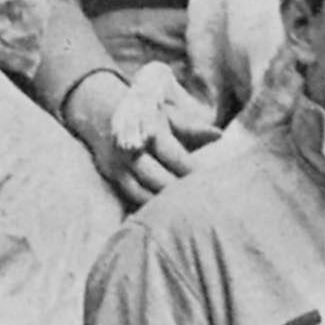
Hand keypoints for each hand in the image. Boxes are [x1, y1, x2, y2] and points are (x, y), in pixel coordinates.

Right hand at [77, 65, 222, 205]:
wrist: (104, 112)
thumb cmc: (150, 116)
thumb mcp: (171, 115)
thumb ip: (193, 127)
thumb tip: (220, 135)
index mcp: (150, 129)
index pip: (173, 155)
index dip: (192, 170)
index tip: (210, 180)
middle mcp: (132, 148)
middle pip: (158, 177)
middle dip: (180, 191)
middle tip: (201, 201)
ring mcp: (119, 164)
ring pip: (143, 191)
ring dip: (164, 202)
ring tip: (186, 210)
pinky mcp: (112, 176)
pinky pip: (131, 197)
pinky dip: (148, 206)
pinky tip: (166, 212)